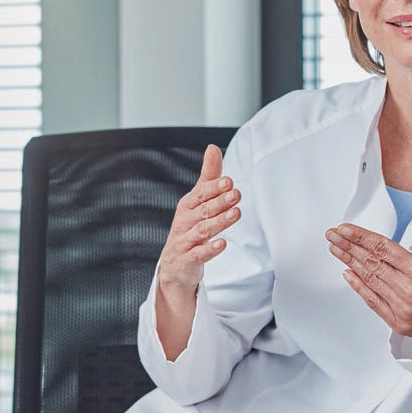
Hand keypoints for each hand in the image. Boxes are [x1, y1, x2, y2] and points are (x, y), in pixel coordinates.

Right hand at [157, 144, 241, 298]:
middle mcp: (184, 221)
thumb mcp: (198, 202)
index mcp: (187, 205)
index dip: (214, 187)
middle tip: (236, 194)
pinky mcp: (188, 259)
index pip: (200, 193)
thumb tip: (212, 148)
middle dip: (220, 202)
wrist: (174, 264)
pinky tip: (222, 243)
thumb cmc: (189, 228)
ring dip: (220, 222)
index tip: (229, 182)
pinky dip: (210, 249)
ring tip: (236, 214)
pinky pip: (199, 254)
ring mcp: (185, 241)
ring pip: (203, 230)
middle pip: (203, 210)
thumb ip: (208, 178)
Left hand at [326, 222, 411, 339]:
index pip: (384, 247)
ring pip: (369, 279)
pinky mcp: (396, 321)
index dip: (361, 236)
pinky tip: (347, 273)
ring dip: (349, 262)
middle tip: (332, 235)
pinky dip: (358, 286)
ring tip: (335, 249)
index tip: (345, 228)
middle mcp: (408, 289)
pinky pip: (372, 300)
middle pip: (371, 261)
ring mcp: (400, 306)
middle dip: (348, 246)